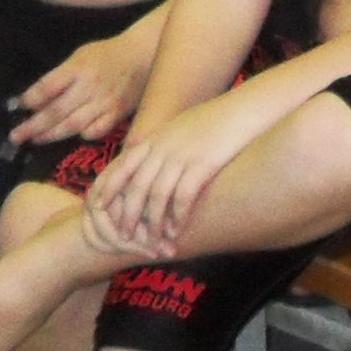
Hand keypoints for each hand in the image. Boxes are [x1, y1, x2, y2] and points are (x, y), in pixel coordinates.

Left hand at [8, 28, 152, 147]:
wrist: (142, 55)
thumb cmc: (106, 54)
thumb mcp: (80, 55)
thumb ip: (59, 77)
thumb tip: (33, 100)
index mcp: (79, 67)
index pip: (48, 87)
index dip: (30, 99)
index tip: (19, 106)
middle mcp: (91, 85)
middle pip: (56, 111)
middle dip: (32, 126)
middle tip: (16, 136)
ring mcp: (105, 101)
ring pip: (72, 125)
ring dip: (50, 134)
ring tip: (35, 139)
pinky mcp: (118, 112)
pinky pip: (96, 130)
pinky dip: (83, 135)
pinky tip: (73, 136)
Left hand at [87, 98, 257, 254]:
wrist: (248, 107)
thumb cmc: (218, 118)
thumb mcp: (182, 125)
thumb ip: (164, 143)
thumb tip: (150, 159)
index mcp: (156, 139)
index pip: (120, 168)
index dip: (108, 191)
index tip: (102, 211)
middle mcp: (164, 147)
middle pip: (136, 188)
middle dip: (128, 217)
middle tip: (126, 238)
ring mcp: (182, 156)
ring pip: (157, 198)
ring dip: (153, 225)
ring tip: (153, 243)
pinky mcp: (203, 164)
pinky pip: (182, 198)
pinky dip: (177, 218)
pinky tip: (177, 231)